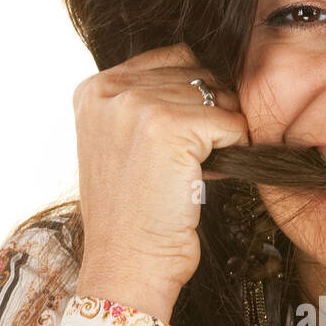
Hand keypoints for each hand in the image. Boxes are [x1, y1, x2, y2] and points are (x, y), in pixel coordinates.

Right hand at [73, 41, 248, 322]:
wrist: (128, 267)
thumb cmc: (134, 216)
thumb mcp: (123, 145)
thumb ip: (150, 102)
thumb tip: (214, 75)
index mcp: (94, 88)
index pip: (173, 59)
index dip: (195, 100)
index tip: (181, 144)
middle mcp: (110, 88)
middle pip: (200, 74)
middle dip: (210, 117)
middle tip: (186, 166)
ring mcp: (137, 104)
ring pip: (219, 98)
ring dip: (221, 137)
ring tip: (190, 174)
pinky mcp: (170, 125)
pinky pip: (232, 122)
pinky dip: (230, 152)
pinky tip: (201, 180)